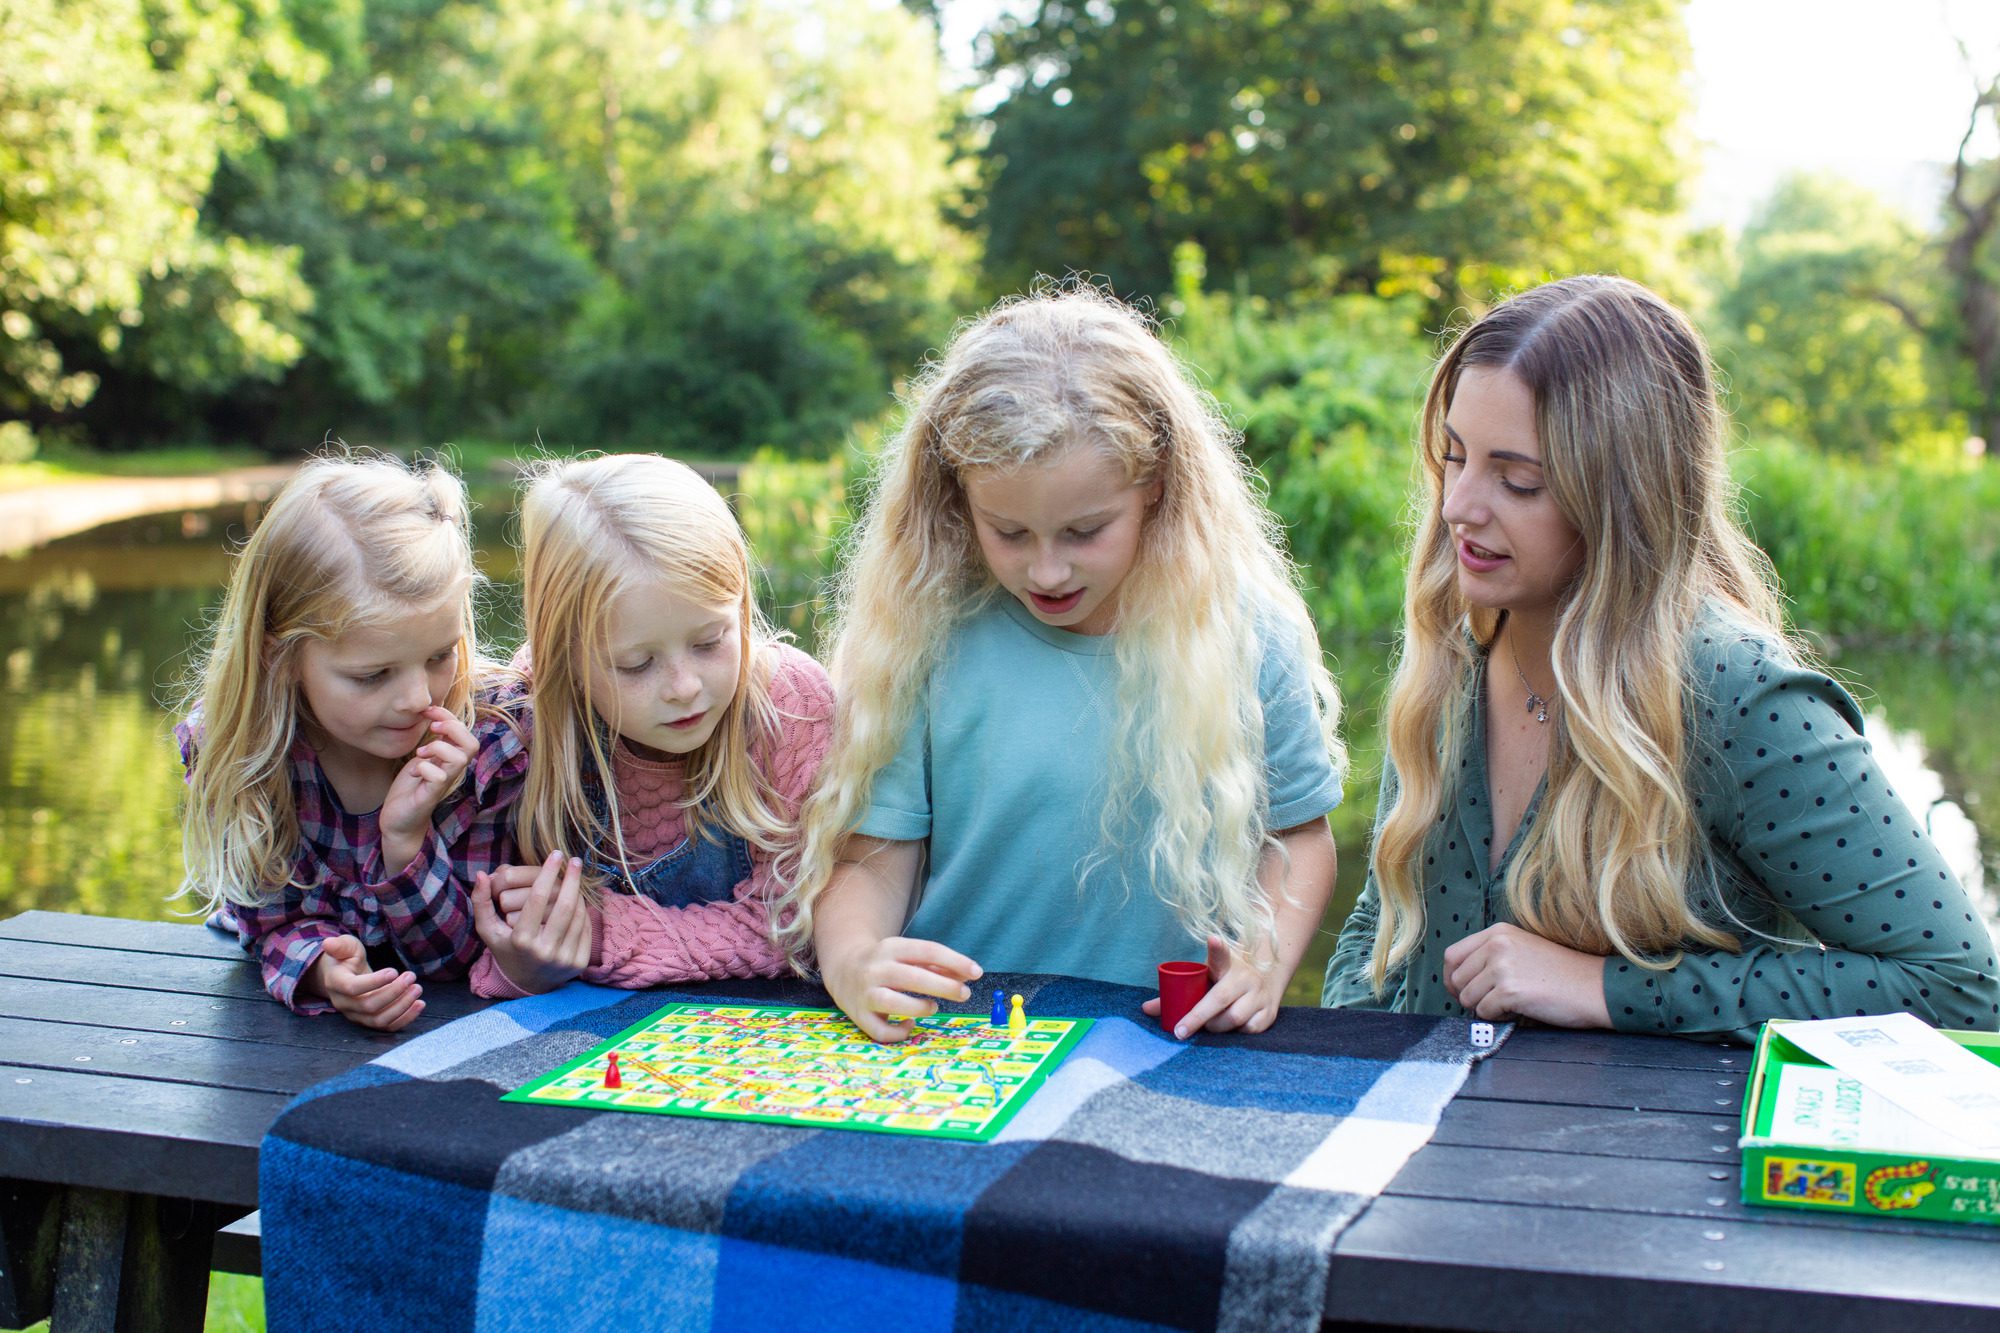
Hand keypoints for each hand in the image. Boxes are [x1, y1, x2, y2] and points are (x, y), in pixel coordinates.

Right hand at [307, 934, 424, 1030]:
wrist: (344, 976)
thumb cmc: (347, 958)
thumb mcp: (345, 947)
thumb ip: (339, 946)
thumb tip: (328, 943)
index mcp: (336, 983)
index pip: (352, 988)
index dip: (374, 982)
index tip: (394, 971)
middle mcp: (344, 1004)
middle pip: (369, 1006)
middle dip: (394, 992)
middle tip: (411, 976)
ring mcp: (356, 1016)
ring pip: (379, 1020)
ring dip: (402, 1006)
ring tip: (417, 989)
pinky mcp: (369, 1021)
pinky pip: (387, 1026)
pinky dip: (405, 1018)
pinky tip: (420, 1004)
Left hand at [379, 707, 477, 871]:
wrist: (398, 819)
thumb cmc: (410, 788)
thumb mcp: (422, 759)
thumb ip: (433, 743)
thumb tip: (433, 717)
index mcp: (451, 759)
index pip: (465, 733)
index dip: (449, 716)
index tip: (428, 710)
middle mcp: (452, 770)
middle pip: (471, 744)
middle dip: (452, 728)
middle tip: (432, 727)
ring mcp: (444, 783)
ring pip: (458, 759)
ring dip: (437, 748)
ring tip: (420, 753)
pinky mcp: (432, 795)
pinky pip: (438, 776)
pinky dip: (423, 768)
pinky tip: (412, 773)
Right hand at [472, 852, 589, 994]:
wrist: (527, 984)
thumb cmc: (506, 950)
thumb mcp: (489, 930)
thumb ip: (481, 903)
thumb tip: (481, 875)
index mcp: (521, 940)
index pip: (537, 899)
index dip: (547, 873)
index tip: (555, 854)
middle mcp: (545, 951)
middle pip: (565, 906)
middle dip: (571, 879)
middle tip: (574, 860)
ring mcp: (564, 959)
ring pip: (578, 915)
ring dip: (578, 893)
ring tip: (574, 879)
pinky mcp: (580, 963)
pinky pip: (586, 928)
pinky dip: (583, 911)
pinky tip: (577, 900)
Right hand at [821, 935, 981, 1043]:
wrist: (843, 967)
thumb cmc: (887, 962)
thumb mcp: (908, 956)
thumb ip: (937, 965)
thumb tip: (968, 975)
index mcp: (892, 948)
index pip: (927, 951)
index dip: (955, 961)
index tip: (976, 972)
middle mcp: (876, 969)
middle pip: (913, 977)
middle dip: (944, 986)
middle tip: (964, 994)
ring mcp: (865, 993)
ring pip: (892, 1002)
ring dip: (919, 1007)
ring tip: (933, 1007)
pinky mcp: (858, 1015)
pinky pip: (879, 1030)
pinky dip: (898, 1032)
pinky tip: (910, 1025)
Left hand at [1142, 935, 1287, 1038]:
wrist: (1266, 981)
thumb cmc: (1224, 981)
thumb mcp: (1205, 978)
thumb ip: (1178, 992)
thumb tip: (1146, 1009)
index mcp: (1226, 964)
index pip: (1221, 954)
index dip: (1217, 947)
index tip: (1212, 939)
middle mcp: (1245, 977)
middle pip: (1219, 998)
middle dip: (1197, 1017)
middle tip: (1180, 1031)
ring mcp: (1259, 995)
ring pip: (1233, 1018)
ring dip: (1215, 1027)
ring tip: (1208, 1026)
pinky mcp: (1269, 1014)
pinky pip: (1247, 1030)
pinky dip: (1234, 1034)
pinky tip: (1230, 1029)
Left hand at [1442, 923, 1610, 1027]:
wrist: (1596, 987)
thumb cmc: (1561, 974)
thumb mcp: (1522, 949)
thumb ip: (1490, 954)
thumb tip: (1456, 979)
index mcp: (1498, 932)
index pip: (1453, 955)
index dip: (1452, 977)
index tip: (1461, 991)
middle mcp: (1497, 945)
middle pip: (1457, 979)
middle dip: (1469, 996)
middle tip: (1491, 1003)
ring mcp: (1502, 966)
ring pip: (1468, 998)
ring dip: (1484, 1008)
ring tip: (1510, 1005)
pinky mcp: (1510, 990)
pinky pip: (1484, 1012)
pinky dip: (1498, 1018)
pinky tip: (1519, 1011)